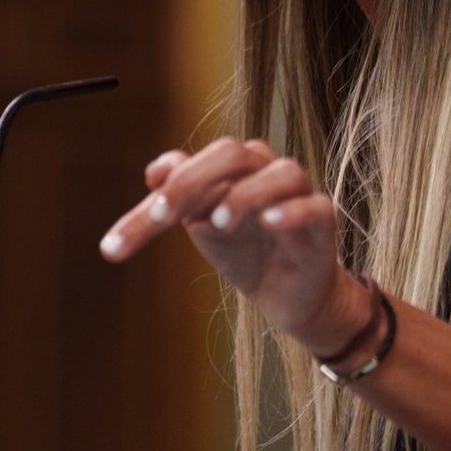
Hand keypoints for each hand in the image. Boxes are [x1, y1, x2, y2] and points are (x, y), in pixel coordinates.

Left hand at [98, 140, 367, 352]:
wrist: (288, 295)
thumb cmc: (244, 252)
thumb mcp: (203, 227)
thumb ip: (178, 199)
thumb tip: (153, 172)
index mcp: (233, 169)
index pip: (193, 165)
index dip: (163, 190)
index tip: (127, 233)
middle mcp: (265, 171)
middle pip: (232, 154)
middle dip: (191, 182)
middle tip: (162, 216)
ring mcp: (298, 194)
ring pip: (281, 173)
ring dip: (245, 195)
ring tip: (218, 222)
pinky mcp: (323, 222)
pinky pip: (315, 207)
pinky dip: (292, 211)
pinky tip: (269, 221)